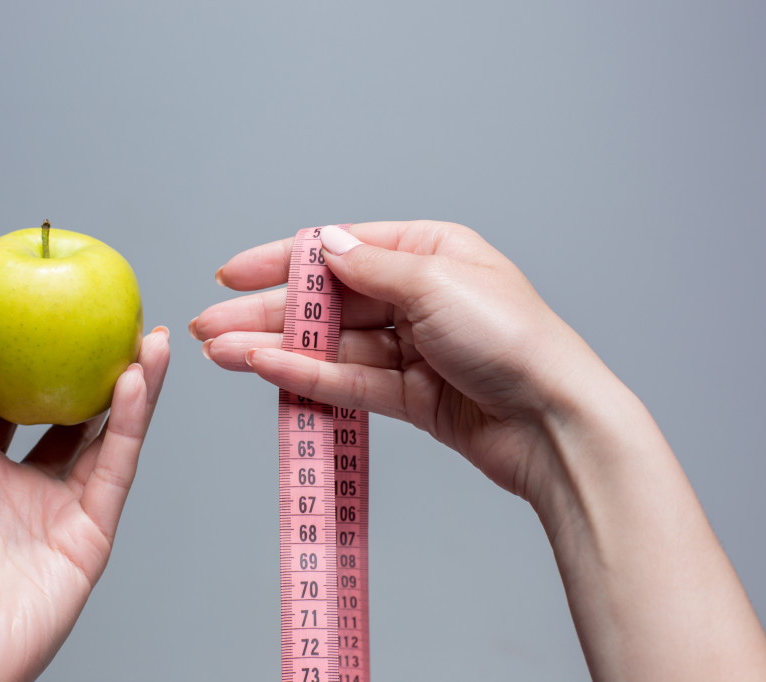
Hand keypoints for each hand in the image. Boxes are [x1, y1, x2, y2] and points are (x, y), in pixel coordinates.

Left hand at [0, 327, 169, 681]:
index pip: (15, 402)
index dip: (35, 362)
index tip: (51, 319)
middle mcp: (25, 482)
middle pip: (72, 412)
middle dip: (98, 369)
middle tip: (122, 325)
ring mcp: (62, 505)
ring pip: (106, 435)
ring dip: (132, 389)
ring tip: (153, 343)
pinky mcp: (92, 530)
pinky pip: (114, 468)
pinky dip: (130, 425)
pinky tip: (137, 385)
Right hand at [191, 223, 765, 680]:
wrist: (554, 423)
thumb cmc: (514, 341)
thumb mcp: (436, 281)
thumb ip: (369, 266)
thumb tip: (324, 244)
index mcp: (430, 251)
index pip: (339, 249)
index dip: (280, 261)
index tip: (230, 274)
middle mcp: (418, 296)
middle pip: (327, 302)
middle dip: (265, 312)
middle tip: (210, 325)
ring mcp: (413, 348)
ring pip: (330, 345)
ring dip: (275, 348)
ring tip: (220, 354)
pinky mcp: (412, 395)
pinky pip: (349, 381)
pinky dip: (309, 377)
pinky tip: (266, 371)